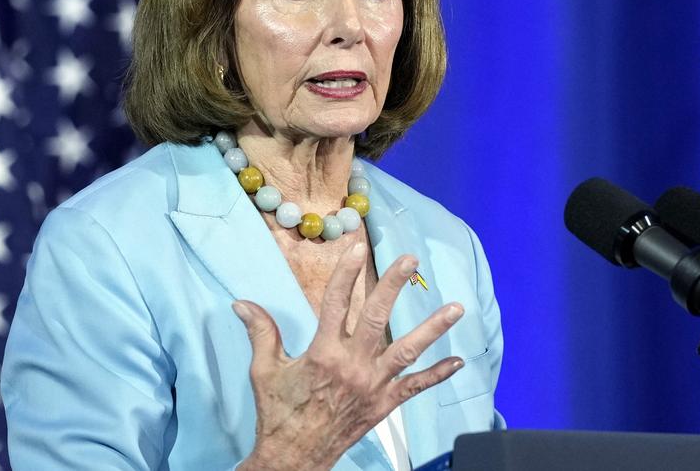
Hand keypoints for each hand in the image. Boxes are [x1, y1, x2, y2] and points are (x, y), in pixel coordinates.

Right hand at [235, 243, 464, 470]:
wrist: (294, 457)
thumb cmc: (278, 412)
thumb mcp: (265, 371)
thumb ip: (261, 332)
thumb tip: (241, 303)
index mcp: (322, 353)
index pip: (336, 303)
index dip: (347, 274)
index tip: (357, 250)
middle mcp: (351, 365)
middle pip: (377, 318)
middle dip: (394, 286)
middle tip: (409, 260)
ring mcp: (372, 386)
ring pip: (407, 351)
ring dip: (432, 329)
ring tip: (456, 308)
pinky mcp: (384, 405)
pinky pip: (415, 388)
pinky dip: (437, 375)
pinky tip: (458, 361)